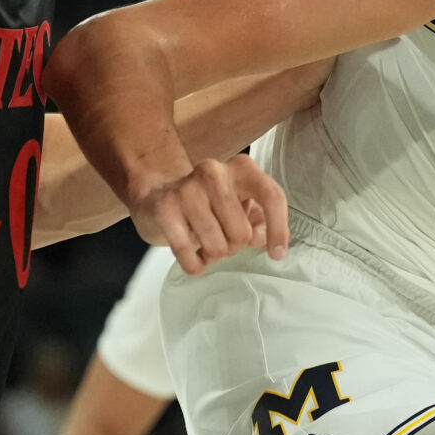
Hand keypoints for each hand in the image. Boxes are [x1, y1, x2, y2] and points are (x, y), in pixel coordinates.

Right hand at [131, 153, 288, 274]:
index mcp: (241, 168)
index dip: (278, 229)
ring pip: (217, 247)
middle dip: (234, 246)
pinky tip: (192, 256)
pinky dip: (194, 265)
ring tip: (204, 243)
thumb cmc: (207, 204)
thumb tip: (260, 238)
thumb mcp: (241, 206)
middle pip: (241, 233)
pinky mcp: (165, 209)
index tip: (276, 254)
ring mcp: (187, 189)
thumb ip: (261, 221)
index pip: (271, 196)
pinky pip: (189, 256)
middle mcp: (215, 172)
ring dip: (213, 256)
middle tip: (221, 237)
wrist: (156, 196)